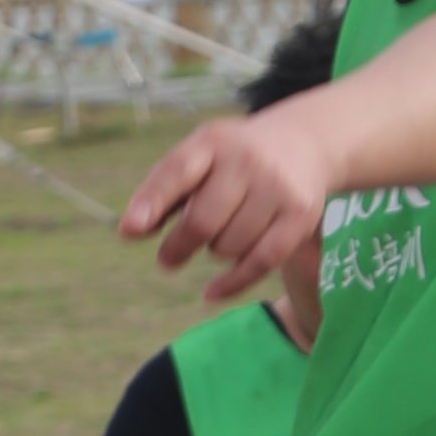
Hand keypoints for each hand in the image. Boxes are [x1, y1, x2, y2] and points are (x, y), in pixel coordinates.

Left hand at [118, 98, 333, 307]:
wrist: (305, 142)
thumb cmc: (231, 161)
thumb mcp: (197, 161)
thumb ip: (161, 193)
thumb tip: (129, 232)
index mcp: (212, 143)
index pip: (177, 172)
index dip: (152, 202)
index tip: (130, 230)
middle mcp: (247, 161)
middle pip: (202, 222)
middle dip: (178, 246)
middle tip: (167, 259)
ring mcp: (277, 187)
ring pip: (228, 246)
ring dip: (214, 251)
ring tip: (220, 235)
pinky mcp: (300, 216)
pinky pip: (260, 262)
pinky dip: (232, 283)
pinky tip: (211, 293)